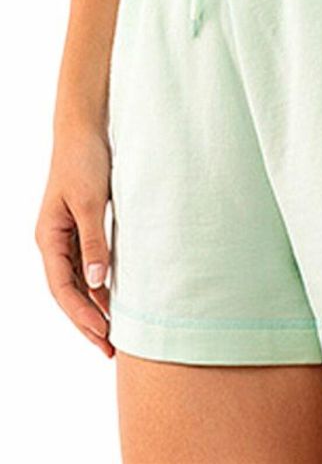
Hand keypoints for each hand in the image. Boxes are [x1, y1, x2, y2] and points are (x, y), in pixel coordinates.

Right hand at [35, 127, 113, 357]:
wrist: (85, 133)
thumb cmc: (84, 163)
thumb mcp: (92, 204)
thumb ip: (94, 243)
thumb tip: (98, 283)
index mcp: (49, 238)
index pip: (62, 289)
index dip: (81, 314)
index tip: (103, 334)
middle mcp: (54, 242)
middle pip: (68, 292)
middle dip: (86, 320)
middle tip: (109, 348)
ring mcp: (67, 236)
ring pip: (78, 281)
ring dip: (93, 306)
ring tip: (113, 333)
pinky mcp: (83, 227)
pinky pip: (88, 264)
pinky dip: (99, 284)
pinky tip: (113, 298)